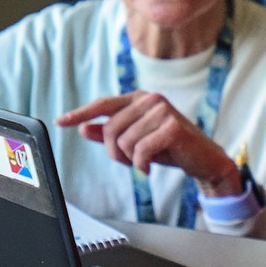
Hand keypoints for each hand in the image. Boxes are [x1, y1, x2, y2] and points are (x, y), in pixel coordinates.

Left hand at [56, 92, 240, 196]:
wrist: (204, 159)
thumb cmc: (171, 147)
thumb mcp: (137, 140)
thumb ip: (111, 132)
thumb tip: (84, 128)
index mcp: (140, 99)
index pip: (104, 104)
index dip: (80, 113)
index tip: (61, 121)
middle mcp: (150, 99)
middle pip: (110, 128)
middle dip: (115, 152)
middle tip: (130, 161)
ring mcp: (162, 111)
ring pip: (124, 141)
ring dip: (130, 160)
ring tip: (145, 161)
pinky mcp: (172, 127)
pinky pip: (140, 150)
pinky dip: (141, 165)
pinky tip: (149, 168)